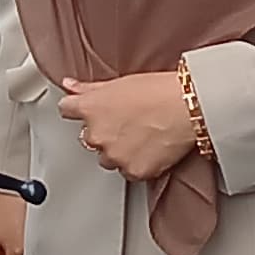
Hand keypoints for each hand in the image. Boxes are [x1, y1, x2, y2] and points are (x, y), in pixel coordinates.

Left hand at [57, 69, 198, 182]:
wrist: (188, 107)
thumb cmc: (159, 91)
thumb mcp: (119, 83)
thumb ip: (89, 89)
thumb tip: (70, 85)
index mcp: (90, 109)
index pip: (66, 109)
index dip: (78, 109)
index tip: (88, 110)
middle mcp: (97, 135)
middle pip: (89, 138)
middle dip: (104, 133)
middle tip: (128, 123)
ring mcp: (114, 155)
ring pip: (108, 158)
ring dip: (118, 151)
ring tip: (141, 135)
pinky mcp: (134, 171)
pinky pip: (128, 171)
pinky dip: (137, 163)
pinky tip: (150, 148)